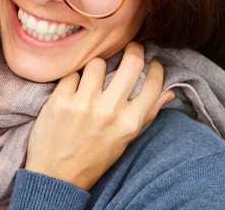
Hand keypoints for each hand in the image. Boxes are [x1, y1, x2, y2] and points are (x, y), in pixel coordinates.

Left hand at [24, 42, 174, 190]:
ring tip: (92, 79)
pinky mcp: (60, 100)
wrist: (55, 177)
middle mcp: (109, 112)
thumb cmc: (93, 158)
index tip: (152, 62)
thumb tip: (169, 92)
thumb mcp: (125, 140)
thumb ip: (147, 114)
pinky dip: (73, 80)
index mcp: (129, 123)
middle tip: (130, 48)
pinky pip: (72, 73)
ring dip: (96, 67)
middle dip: (133, 49)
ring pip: (97, 63)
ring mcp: (83, 104)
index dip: (155, 68)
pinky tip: (72, 91)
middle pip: (132, 62)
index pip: (153, 84)